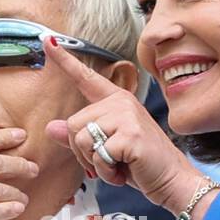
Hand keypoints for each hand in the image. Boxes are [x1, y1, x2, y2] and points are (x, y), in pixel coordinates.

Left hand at [41, 36, 201, 213]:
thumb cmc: (140, 164)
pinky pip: (97, 155)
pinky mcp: (129, 133)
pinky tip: (123, 170)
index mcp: (115, 101)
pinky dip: (106, 171)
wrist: (171, 179)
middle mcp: (120, 102)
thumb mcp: (105, 149)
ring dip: (94, 162)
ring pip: (81, 139)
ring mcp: (126, 115)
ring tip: (116, 165)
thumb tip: (51, 128)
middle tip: (107, 161)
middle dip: (83, 152)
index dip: (64, 60)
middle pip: (73, 124)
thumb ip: (80, 137)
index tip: (47, 40)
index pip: (85, 78)